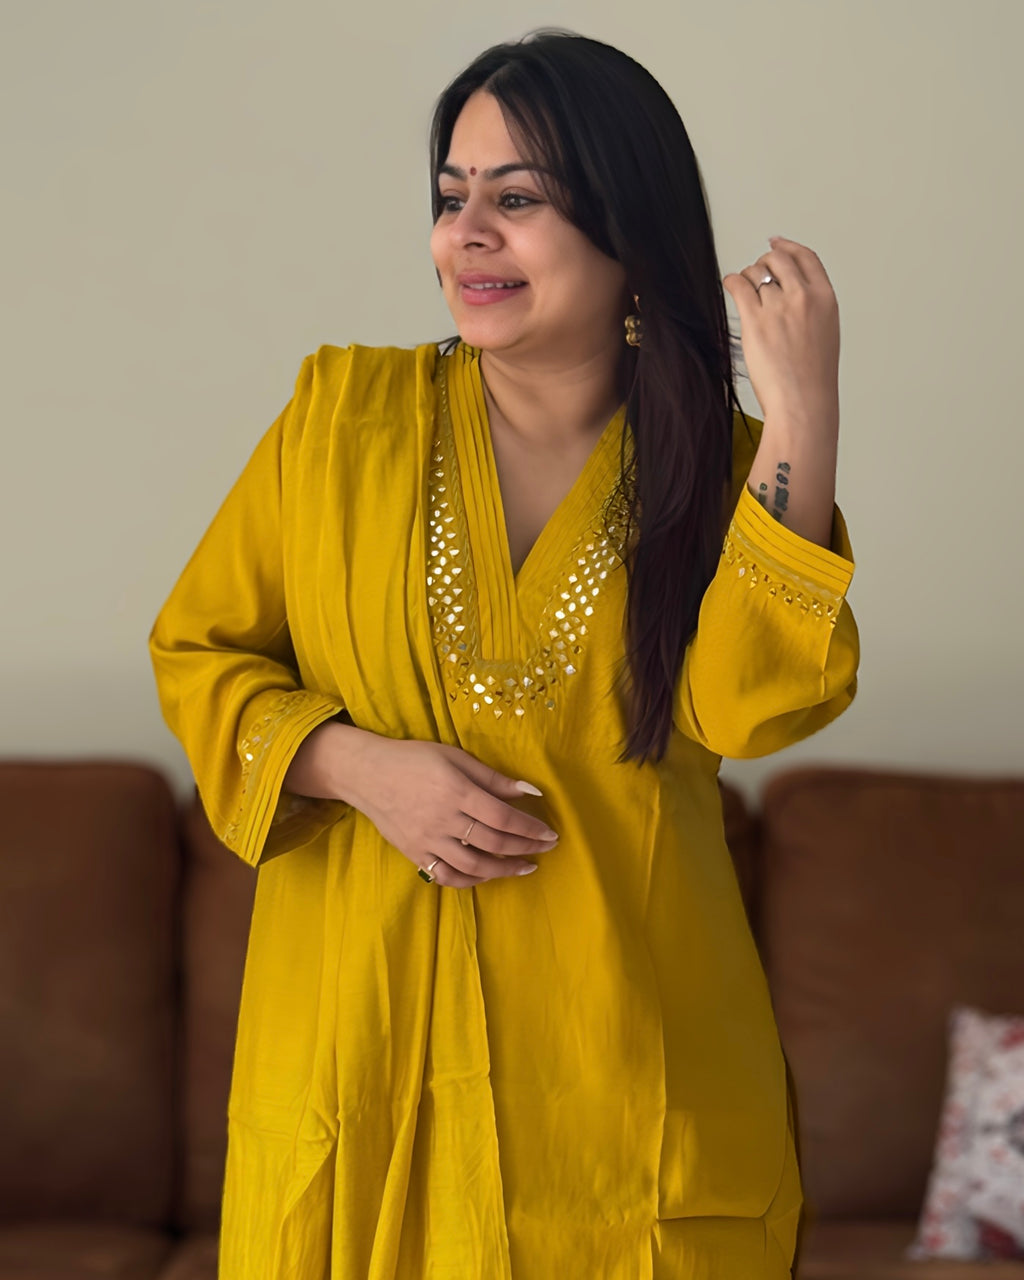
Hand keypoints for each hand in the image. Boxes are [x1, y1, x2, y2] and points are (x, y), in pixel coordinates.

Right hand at [355, 737, 558, 887]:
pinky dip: (470, 880)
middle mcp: (443, 819)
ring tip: (524, 867)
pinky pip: (447, 876)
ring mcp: (428, 840)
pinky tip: (487, 875)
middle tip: (545, 848)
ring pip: (473, 866)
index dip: (530, 828)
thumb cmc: (414, 759)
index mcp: (455, 790)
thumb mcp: (455, 757)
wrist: (367, 774)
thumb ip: (492, 777)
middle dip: (525, 848)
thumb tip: (530, 791)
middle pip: (492, 843)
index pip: (502, 816)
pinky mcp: (415, 853)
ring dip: (504, 870)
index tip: (549, 833)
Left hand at [722, 236, 839, 424]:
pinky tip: (730, 285)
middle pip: (778, 259)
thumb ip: (812, 309)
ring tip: (744, 291)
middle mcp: (803, 297)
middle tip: (756, 272)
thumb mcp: (825, 334)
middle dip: (764, 262)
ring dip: (747, 277)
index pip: (806, 258)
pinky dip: (732, 281)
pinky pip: (738, 285)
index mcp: (825, 298)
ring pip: (756, 272)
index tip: (776, 242)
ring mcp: (779, 307)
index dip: (788, 246)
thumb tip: (790, 295)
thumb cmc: (812, 379)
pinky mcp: (755, 319)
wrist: (803, 402)